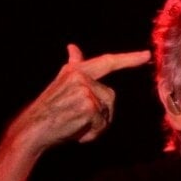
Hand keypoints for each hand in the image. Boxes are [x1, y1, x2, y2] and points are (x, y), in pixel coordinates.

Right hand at [8, 44, 150, 148]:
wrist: (34, 128)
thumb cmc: (49, 110)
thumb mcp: (62, 84)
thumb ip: (73, 67)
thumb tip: (73, 48)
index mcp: (75, 71)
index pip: (107, 62)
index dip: (128, 59)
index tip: (146, 55)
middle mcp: (81, 76)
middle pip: (110, 96)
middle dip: (103, 112)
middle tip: (82, 119)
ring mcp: (86, 89)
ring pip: (107, 111)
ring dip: (96, 124)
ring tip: (76, 126)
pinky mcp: (89, 104)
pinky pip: (101, 123)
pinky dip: (92, 132)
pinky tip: (77, 132)